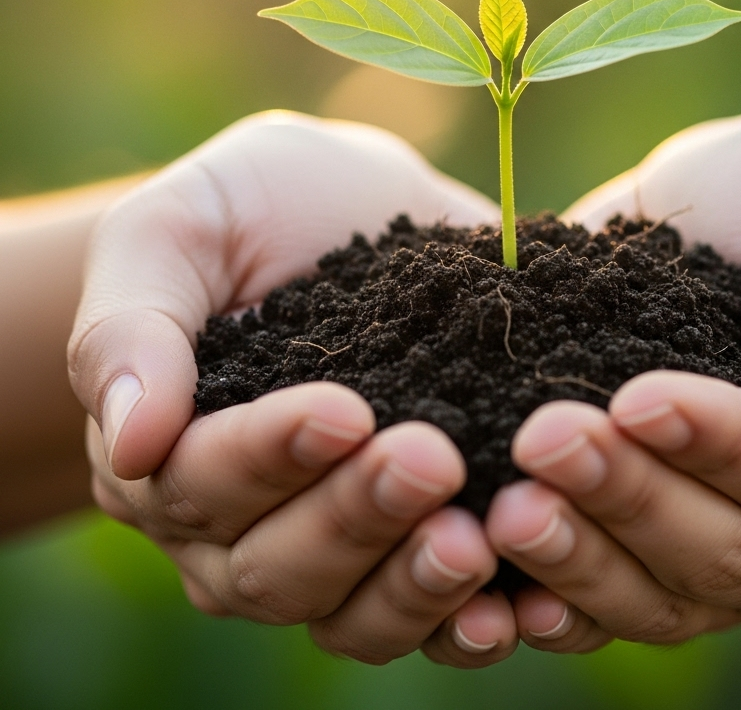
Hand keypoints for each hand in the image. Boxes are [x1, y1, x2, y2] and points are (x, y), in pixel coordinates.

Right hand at [69, 112, 519, 664]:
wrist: (348, 207)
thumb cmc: (250, 208)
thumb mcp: (176, 230)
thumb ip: (132, 325)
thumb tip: (131, 442)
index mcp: (172, 452)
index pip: (202, 484)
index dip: (269, 458)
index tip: (344, 411)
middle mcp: (241, 523)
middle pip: (280, 566)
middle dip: (356, 518)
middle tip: (432, 459)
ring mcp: (332, 542)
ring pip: (354, 611)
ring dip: (415, 584)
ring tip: (477, 538)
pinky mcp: (413, 536)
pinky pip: (431, 612)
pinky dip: (470, 616)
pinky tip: (524, 600)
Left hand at [483, 107, 740, 651]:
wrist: (740, 211)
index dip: (721, 443)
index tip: (637, 398)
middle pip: (725, 548)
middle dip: (630, 495)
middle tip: (543, 440)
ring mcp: (726, 549)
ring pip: (660, 594)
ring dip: (580, 558)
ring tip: (506, 511)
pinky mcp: (648, 545)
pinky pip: (608, 603)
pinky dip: (556, 602)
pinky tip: (498, 588)